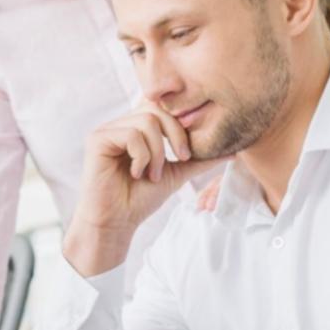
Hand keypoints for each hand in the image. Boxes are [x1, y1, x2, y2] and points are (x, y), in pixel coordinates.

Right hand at [65, 106, 224, 274]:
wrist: (117, 222)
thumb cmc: (140, 199)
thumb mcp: (176, 174)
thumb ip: (198, 160)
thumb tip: (232, 151)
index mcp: (136, 128)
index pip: (162, 106)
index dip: (179, 121)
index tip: (187, 151)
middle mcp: (120, 124)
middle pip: (156, 109)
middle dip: (176, 134)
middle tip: (181, 160)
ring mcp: (107, 130)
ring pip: (146, 121)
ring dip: (158, 151)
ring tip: (153, 174)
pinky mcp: (97, 139)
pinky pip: (131, 134)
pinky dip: (142, 156)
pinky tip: (137, 173)